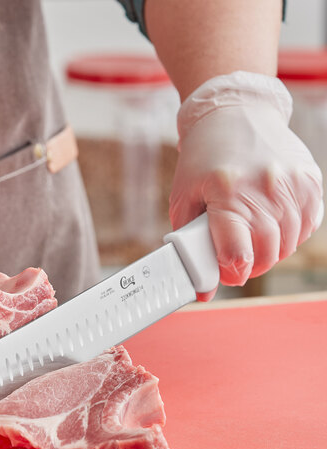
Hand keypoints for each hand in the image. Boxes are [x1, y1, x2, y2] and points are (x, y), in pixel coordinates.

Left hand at [169, 71, 323, 298]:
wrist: (234, 112)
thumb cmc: (202, 159)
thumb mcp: (183, 199)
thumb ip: (188, 245)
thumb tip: (202, 291)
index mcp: (228, 193)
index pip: (238, 254)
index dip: (231, 273)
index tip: (225, 271)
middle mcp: (265, 188)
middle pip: (267, 253)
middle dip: (250, 266)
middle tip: (236, 258)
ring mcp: (292, 183)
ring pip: (289, 244)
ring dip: (270, 252)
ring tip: (251, 238)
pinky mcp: (309, 180)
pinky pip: (307, 225)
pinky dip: (290, 235)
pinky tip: (272, 225)